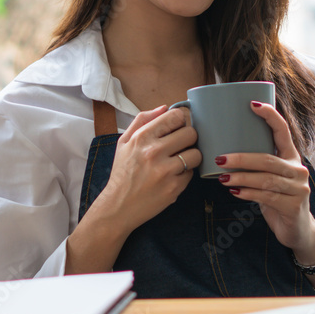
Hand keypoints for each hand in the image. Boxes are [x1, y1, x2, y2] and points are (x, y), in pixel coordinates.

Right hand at [89, 105, 201, 234]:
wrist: (118, 206)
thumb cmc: (122, 172)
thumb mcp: (124, 142)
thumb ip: (142, 120)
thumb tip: (165, 108)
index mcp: (142, 137)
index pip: (175, 116)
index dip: (180, 121)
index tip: (177, 128)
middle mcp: (154, 152)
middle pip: (190, 133)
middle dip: (188, 138)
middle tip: (180, 145)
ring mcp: (165, 171)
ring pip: (196, 154)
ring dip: (191, 157)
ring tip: (179, 161)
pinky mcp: (174, 188)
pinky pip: (191, 174)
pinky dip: (185, 174)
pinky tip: (173, 176)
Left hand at [215, 101, 314, 263]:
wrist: (298, 231)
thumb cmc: (278, 198)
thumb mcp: (271, 177)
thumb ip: (258, 165)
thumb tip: (223, 149)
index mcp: (291, 156)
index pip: (282, 131)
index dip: (270, 115)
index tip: (252, 104)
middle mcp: (298, 169)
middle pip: (268, 159)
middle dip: (242, 158)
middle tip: (220, 158)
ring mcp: (298, 188)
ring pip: (266, 179)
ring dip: (241, 178)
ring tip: (222, 178)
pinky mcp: (293, 205)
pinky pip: (267, 196)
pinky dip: (249, 193)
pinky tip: (235, 192)